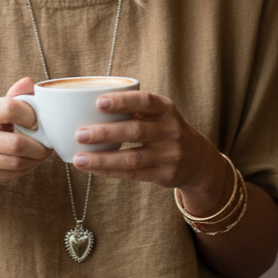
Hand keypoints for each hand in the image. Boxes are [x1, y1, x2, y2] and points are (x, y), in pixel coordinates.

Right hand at [0, 77, 51, 194]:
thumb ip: (13, 97)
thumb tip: (28, 82)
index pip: (11, 109)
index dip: (32, 116)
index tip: (40, 123)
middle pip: (16, 143)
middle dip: (39, 146)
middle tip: (48, 145)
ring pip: (16, 162)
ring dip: (35, 159)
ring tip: (41, 154)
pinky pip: (12, 176)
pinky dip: (26, 170)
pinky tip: (28, 163)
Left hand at [72, 90, 230, 209]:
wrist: (199, 161)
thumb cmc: (165, 130)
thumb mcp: (160, 114)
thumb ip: (134, 109)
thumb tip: (87, 105)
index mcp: (167, 109)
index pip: (145, 101)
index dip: (122, 102)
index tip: (98, 102)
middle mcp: (171, 131)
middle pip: (135, 131)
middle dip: (105, 133)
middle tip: (80, 134)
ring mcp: (170, 155)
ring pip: (132, 158)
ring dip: (103, 159)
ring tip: (79, 159)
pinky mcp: (164, 175)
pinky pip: (133, 174)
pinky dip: (110, 171)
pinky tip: (92, 169)